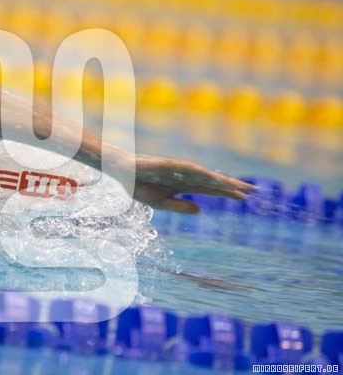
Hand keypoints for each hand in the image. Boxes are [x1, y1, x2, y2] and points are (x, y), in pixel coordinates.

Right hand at [134, 155, 253, 212]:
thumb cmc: (138, 186)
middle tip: (253, 191)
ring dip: (223, 181)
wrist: (121, 173)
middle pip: (213, 183)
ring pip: (206, 176)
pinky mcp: (170, 164)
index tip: (244, 197)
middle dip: (232, 186)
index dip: (227, 193)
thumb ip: (179, 206)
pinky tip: (215, 178)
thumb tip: (201, 210)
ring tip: (241, 187)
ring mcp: (179, 170)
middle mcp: (185, 176)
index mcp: (183, 186)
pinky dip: (203, 174)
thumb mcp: (160, 203)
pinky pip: (189, 170)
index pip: (210, 190)